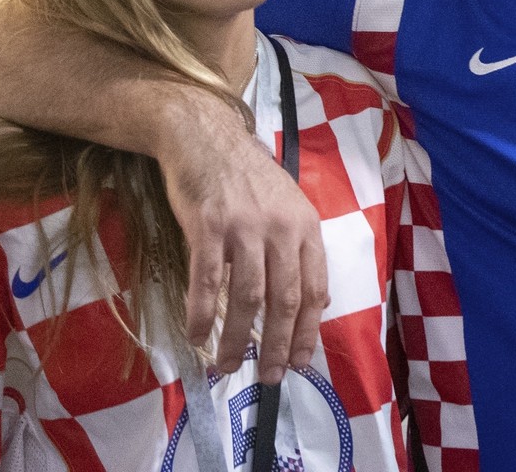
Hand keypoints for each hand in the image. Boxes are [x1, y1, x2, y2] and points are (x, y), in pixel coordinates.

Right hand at [162, 126, 328, 383]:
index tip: (299, 362)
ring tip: (228, 365)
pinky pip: (207, 280)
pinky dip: (202, 313)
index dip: (307, 330)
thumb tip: (318, 301)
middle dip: (276, 345)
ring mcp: (245, 227)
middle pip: (284, 299)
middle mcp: (281, 228)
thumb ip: (300, 251)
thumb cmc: (246, 178)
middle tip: (268, 377)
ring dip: (237, 338)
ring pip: (247, 296)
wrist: (205, 137)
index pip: (314, 288)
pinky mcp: (208, 225)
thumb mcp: (288, 208)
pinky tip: (197, 336)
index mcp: (306, 227)